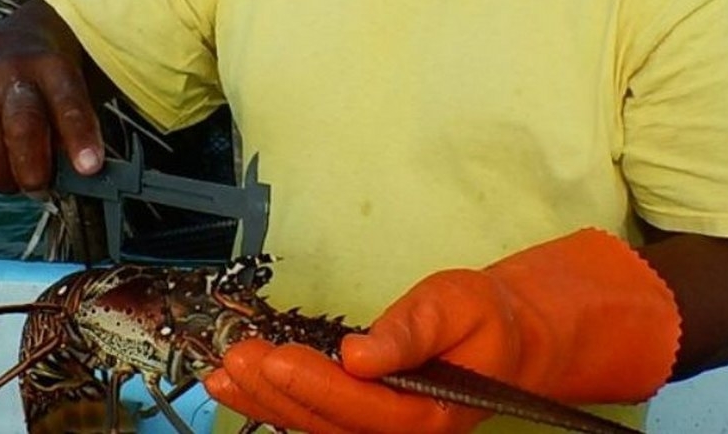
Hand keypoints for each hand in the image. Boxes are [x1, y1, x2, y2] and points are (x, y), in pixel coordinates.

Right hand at [0, 0, 104, 193]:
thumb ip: (77, 128)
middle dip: (34, 169)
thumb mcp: (75, 89)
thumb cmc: (52, 83)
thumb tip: (77, 176)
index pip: (67, 103)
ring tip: (21, 181)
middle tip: (42, 189)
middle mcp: (10, 72)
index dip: (79, 138)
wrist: (8, 45)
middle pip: (21, 126)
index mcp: (51, 66)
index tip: (90, 168)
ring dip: (6, 179)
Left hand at [205, 339, 484, 433]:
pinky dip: (273, 402)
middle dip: (279, 393)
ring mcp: (380, 433)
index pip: (367, 407)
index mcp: (432, 414)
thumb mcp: (457, 307)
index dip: (318, 387)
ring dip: (266, 401)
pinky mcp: (360, 422)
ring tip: (225, 374)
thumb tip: (360, 354)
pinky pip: (314, 419)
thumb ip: (411, 331)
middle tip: (238, 358)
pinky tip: (238, 386)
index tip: (277, 358)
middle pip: (331, 424)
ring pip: (315, 427)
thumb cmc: (482, 320)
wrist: (503, 341)